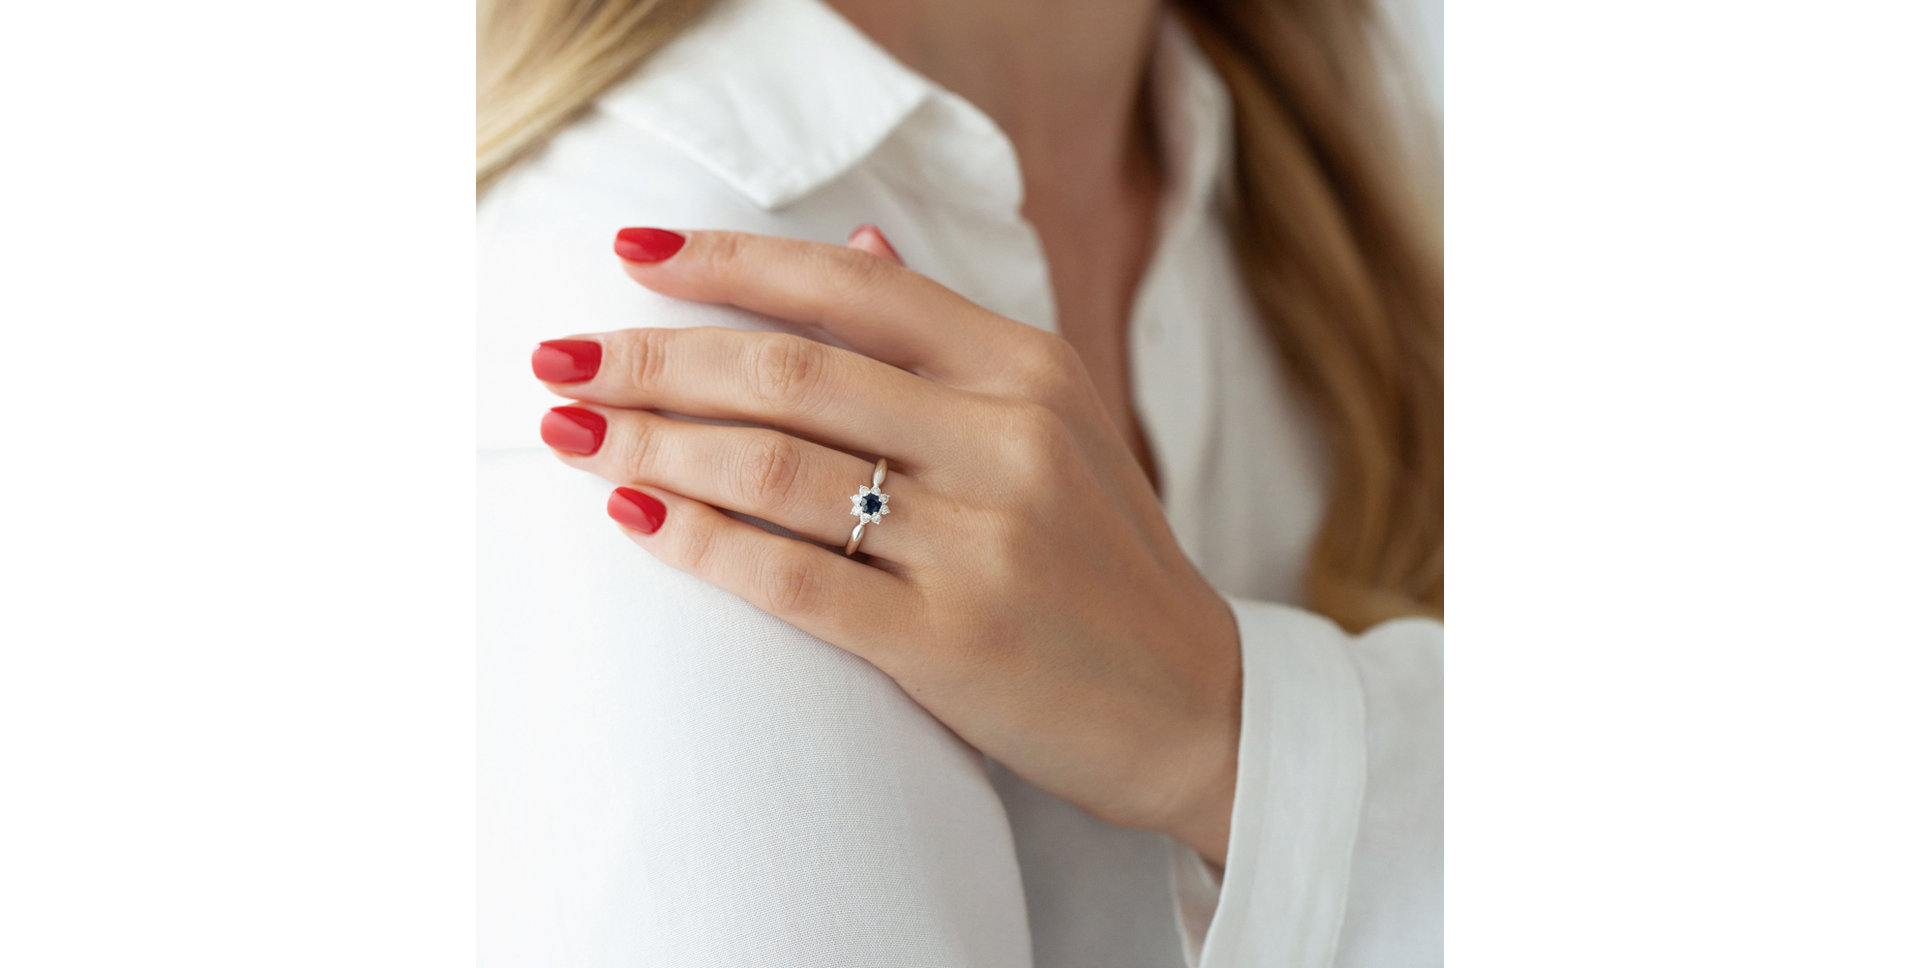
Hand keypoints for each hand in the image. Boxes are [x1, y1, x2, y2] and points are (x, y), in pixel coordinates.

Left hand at [532, 226, 1242, 863]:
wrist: (1194, 706)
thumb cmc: (1101, 560)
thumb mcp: (1055, 421)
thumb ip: (950, 340)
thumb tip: (852, 244)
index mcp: (1026, 367)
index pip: (846, 286)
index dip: (725, 263)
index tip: (628, 255)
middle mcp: (1006, 436)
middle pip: (786, 371)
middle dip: (651, 359)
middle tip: (556, 359)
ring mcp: (981, 539)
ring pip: (773, 466)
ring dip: (650, 444)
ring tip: (570, 434)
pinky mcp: (950, 640)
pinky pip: (790, 577)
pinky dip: (699, 541)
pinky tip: (635, 517)